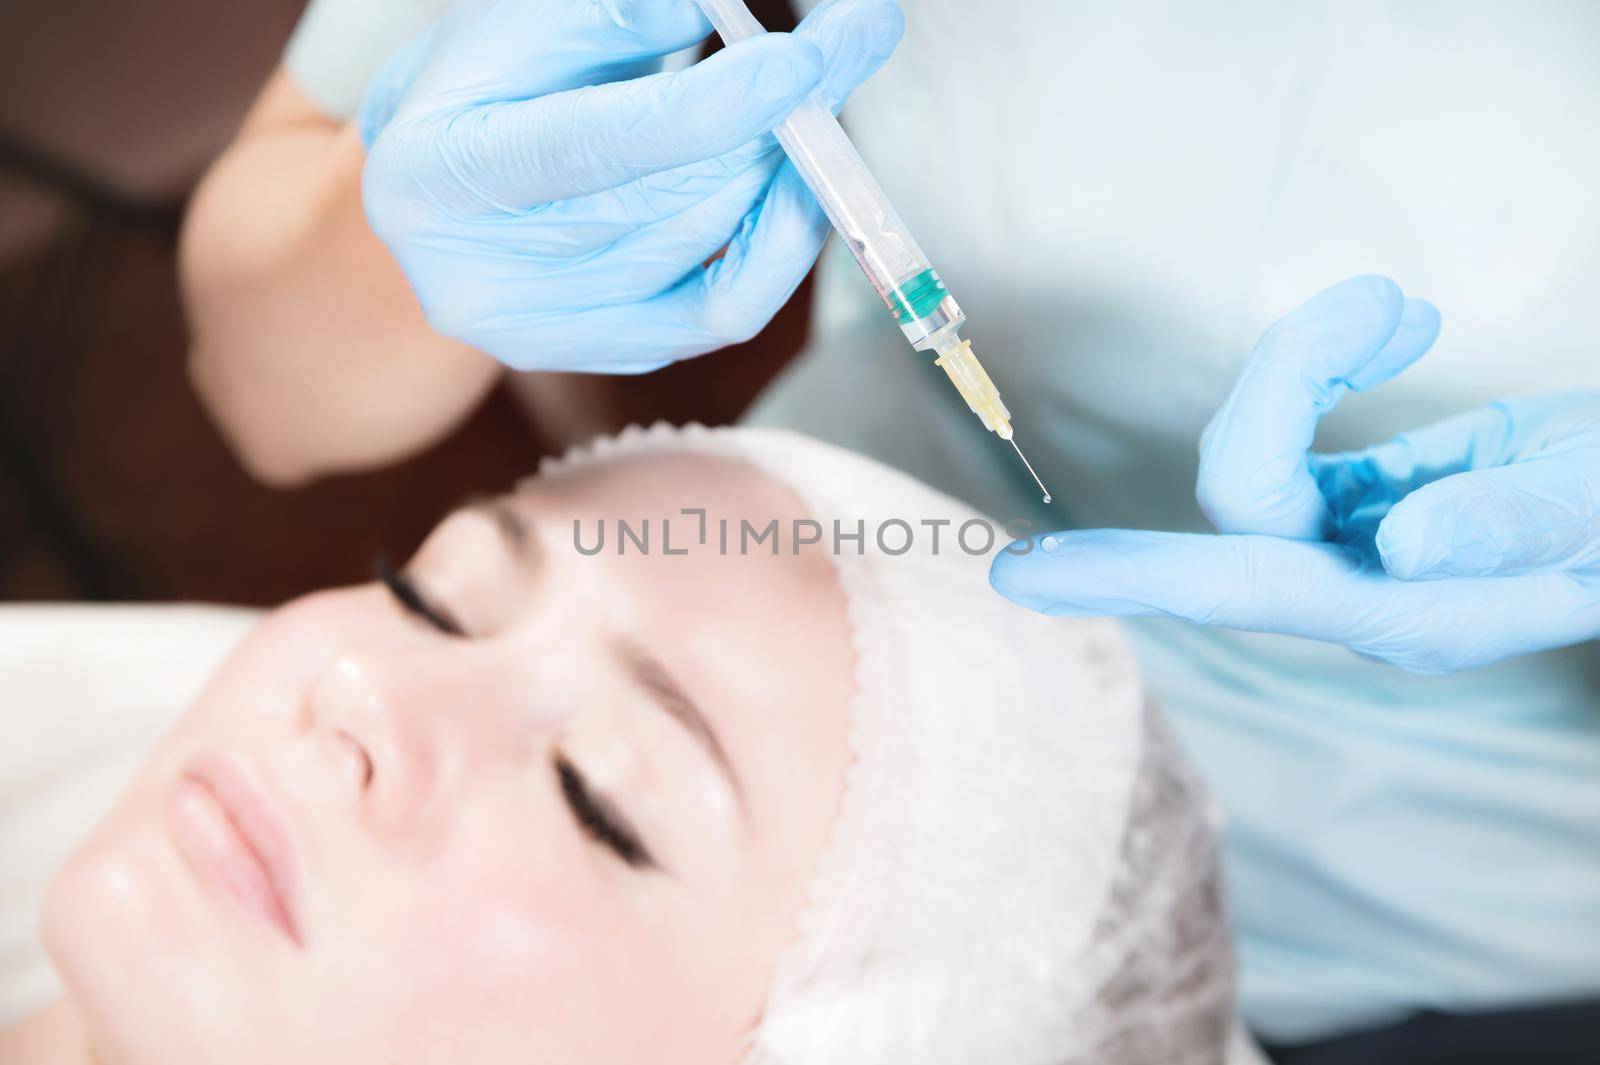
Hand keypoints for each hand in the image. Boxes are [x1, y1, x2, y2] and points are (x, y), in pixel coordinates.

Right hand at [360, 0, 901, 371]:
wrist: (440, 176)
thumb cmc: (485, 78)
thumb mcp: (527, 16)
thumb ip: (621, 15)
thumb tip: (738, 28)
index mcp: (432, 172)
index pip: (592, 147)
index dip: (708, 109)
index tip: (801, 61)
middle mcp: (477, 275)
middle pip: (664, 206)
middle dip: (774, 126)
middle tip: (847, 49)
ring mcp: (541, 333)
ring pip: (706, 257)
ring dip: (784, 173)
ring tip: (816, 102)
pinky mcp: (603, 354)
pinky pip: (721, 312)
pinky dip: (775, 243)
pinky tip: (797, 183)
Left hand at [990, 275, 1599, 672]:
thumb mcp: (1599, 506)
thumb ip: (1515, 525)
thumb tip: (1403, 544)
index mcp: (1407, 610)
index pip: (1241, 589)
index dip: (1131, 576)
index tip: (1019, 574)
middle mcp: (1359, 587)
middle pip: (1244, 496)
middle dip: (1282, 386)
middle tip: (1364, 311)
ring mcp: (1352, 546)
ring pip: (1263, 450)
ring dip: (1313, 358)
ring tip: (1402, 305)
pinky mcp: (1360, 501)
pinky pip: (1300, 428)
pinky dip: (1335, 361)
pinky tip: (1401, 321)